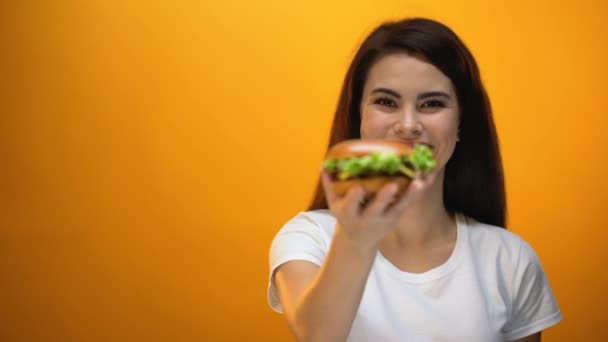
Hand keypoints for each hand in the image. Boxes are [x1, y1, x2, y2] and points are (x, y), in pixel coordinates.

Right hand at [320, 169, 436, 249]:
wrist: (360, 240)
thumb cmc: (346, 215)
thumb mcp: (334, 204)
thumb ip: (330, 185)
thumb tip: (324, 164)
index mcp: (350, 214)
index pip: (351, 206)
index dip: (354, 198)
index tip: (357, 188)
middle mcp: (369, 218)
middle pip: (377, 208)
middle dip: (384, 197)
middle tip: (392, 185)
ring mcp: (385, 218)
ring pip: (399, 206)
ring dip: (410, 194)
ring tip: (419, 182)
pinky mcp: (397, 216)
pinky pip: (409, 203)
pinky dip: (418, 192)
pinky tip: (427, 179)